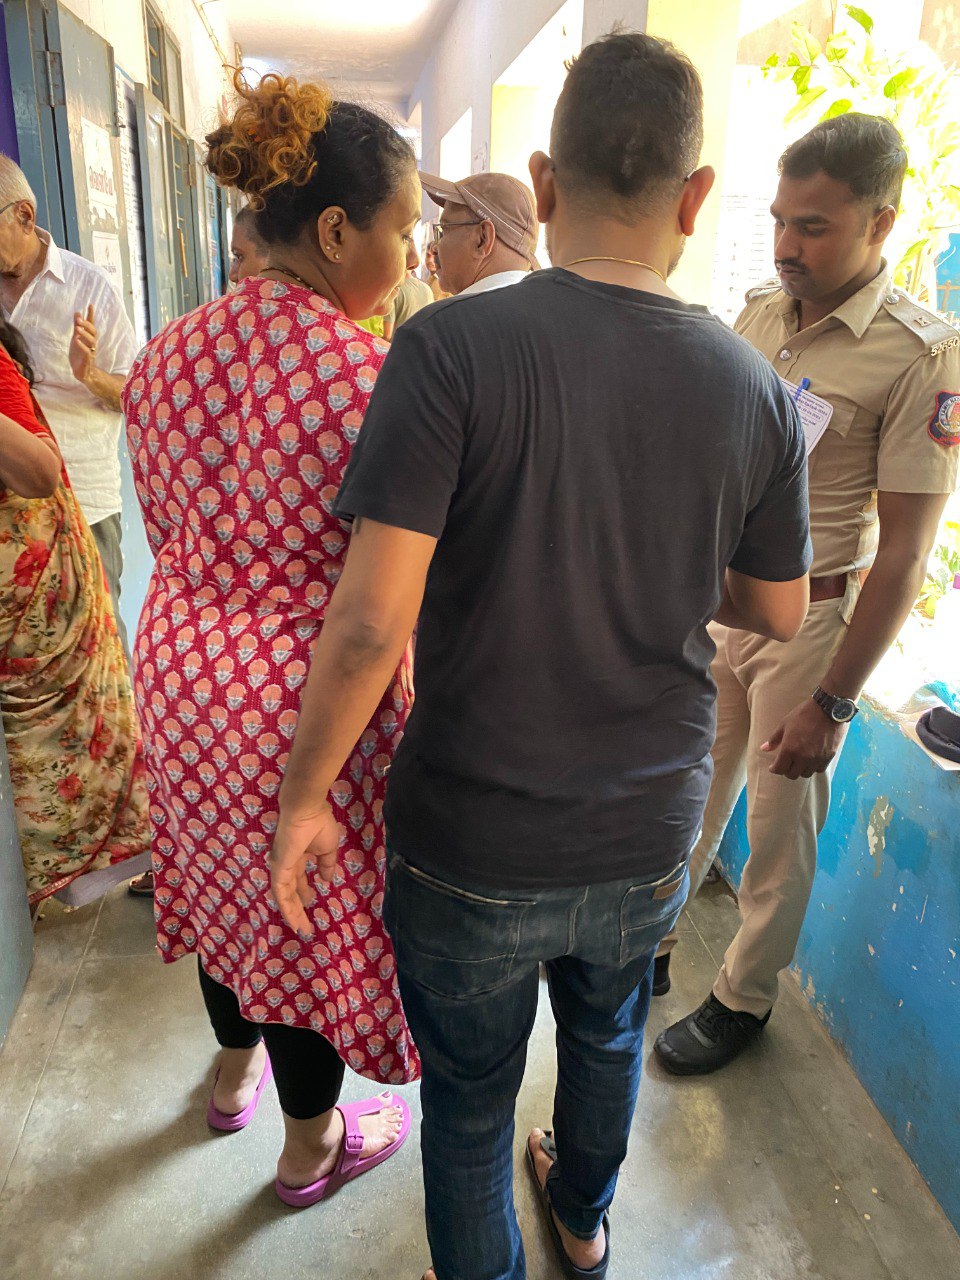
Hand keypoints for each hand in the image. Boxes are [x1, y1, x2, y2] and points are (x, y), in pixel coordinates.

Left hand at [69, 305, 97, 383]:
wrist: (81, 372)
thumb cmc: (79, 354)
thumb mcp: (76, 338)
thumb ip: (77, 326)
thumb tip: (77, 313)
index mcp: (89, 337)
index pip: (91, 324)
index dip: (91, 315)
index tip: (90, 305)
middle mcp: (91, 343)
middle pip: (94, 332)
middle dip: (87, 325)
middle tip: (79, 319)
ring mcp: (91, 351)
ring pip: (92, 341)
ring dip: (85, 334)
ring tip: (77, 328)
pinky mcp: (87, 360)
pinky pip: (87, 352)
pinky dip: (82, 345)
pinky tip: (76, 340)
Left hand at [269, 802, 339, 934]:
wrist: (306, 809)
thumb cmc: (318, 823)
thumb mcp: (328, 848)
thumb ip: (326, 865)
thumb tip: (327, 879)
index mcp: (298, 856)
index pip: (298, 881)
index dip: (304, 894)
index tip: (312, 905)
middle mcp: (286, 864)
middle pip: (291, 892)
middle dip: (298, 909)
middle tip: (305, 926)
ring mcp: (280, 867)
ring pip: (284, 897)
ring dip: (292, 914)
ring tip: (301, 929)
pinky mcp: (278, 869)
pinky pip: (280, 893)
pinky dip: (286, 908)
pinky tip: (292, 920)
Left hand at [762, 698, 846, 778]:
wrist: (827, 709)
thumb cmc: (803, 715)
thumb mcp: (784, 724)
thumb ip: (774, 739)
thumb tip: (764, 749)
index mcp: (790, 750)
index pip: (780, 769)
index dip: (774, 769)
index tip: (773, 767)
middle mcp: (803, 758)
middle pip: (792, 774)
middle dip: (787, 770)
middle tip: (786, 763)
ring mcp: (817, 759)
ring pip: (806, 774)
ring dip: (800, 769)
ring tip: (799, 761)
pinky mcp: (828, 757)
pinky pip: (819, 769)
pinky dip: (814, 767)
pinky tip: (811, 760)